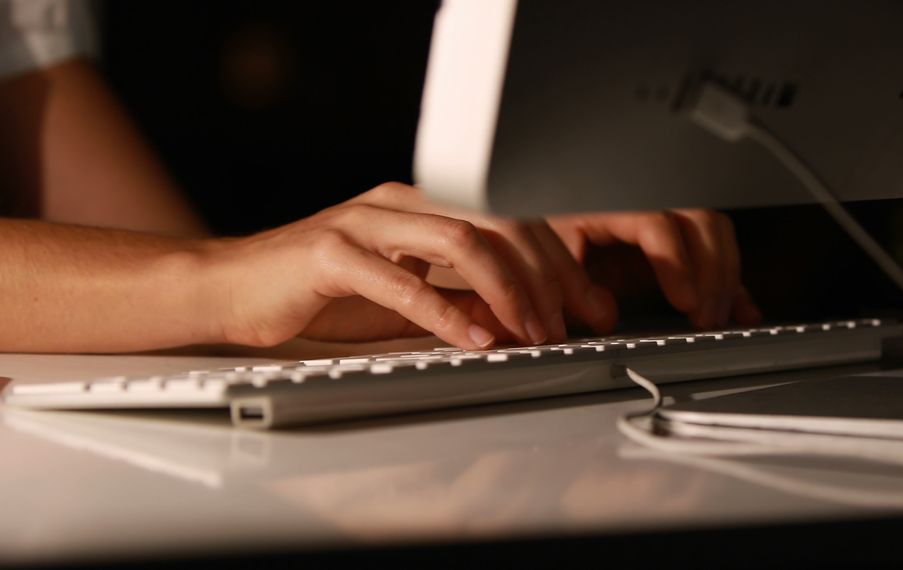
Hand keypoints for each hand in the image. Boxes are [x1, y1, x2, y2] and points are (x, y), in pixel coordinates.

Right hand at [198, 183, 758, 349]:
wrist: (228, 288)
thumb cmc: (313, 292)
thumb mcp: (400, 295)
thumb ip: (453, 299)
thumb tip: (515, 320)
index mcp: (420, 206)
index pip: (508, 220)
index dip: (558, 261)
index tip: (588, 303)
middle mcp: (398, 204)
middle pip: (498, 222)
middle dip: (551, 274)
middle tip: (580, 319)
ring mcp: (364, 223)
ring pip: (460, 241)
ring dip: (509, 290)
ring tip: (534, 331)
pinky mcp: (330, 254)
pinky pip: (401, 281)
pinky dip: (446, 312)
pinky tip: (475, 338)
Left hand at [547, 210, 760, 330]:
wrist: (545, 235)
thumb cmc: (547, 240)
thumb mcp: (551, 258)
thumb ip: (575, 285)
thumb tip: (604, 316)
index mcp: (614, 206)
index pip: (658, 222)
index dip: (677, 262)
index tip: (685, 300)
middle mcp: (647, 208)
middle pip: (701, 223)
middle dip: (712, 272)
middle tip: (706, 317)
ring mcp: (667, 224)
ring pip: (716, 235)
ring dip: (725, 278)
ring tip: (717, 318)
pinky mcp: (676, 246)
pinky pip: (716, 257)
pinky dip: (732, 285)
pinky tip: (743, 311)